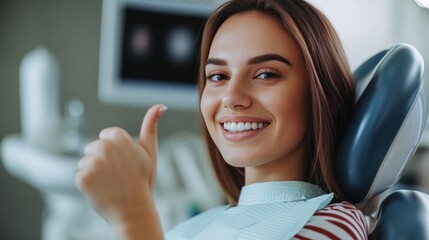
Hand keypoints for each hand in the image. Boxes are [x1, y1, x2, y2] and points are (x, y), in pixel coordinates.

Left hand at [75, 104, 166, 229]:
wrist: (134, 211)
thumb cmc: (143, 181)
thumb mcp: (150, 152)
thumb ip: (151, 126)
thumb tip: (160, 106)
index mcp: (118, 137)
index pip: (107, 136)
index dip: (116, 151)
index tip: (124, 162)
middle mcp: (104, 147)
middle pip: (93, 148)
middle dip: (102, 160)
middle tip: (118, 175)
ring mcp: (91, 163)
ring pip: (85, 161)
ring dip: (93, 171)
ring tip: (110, 183)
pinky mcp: (81, 178)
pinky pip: (79, 175)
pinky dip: (87, 184)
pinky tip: (101, 190)